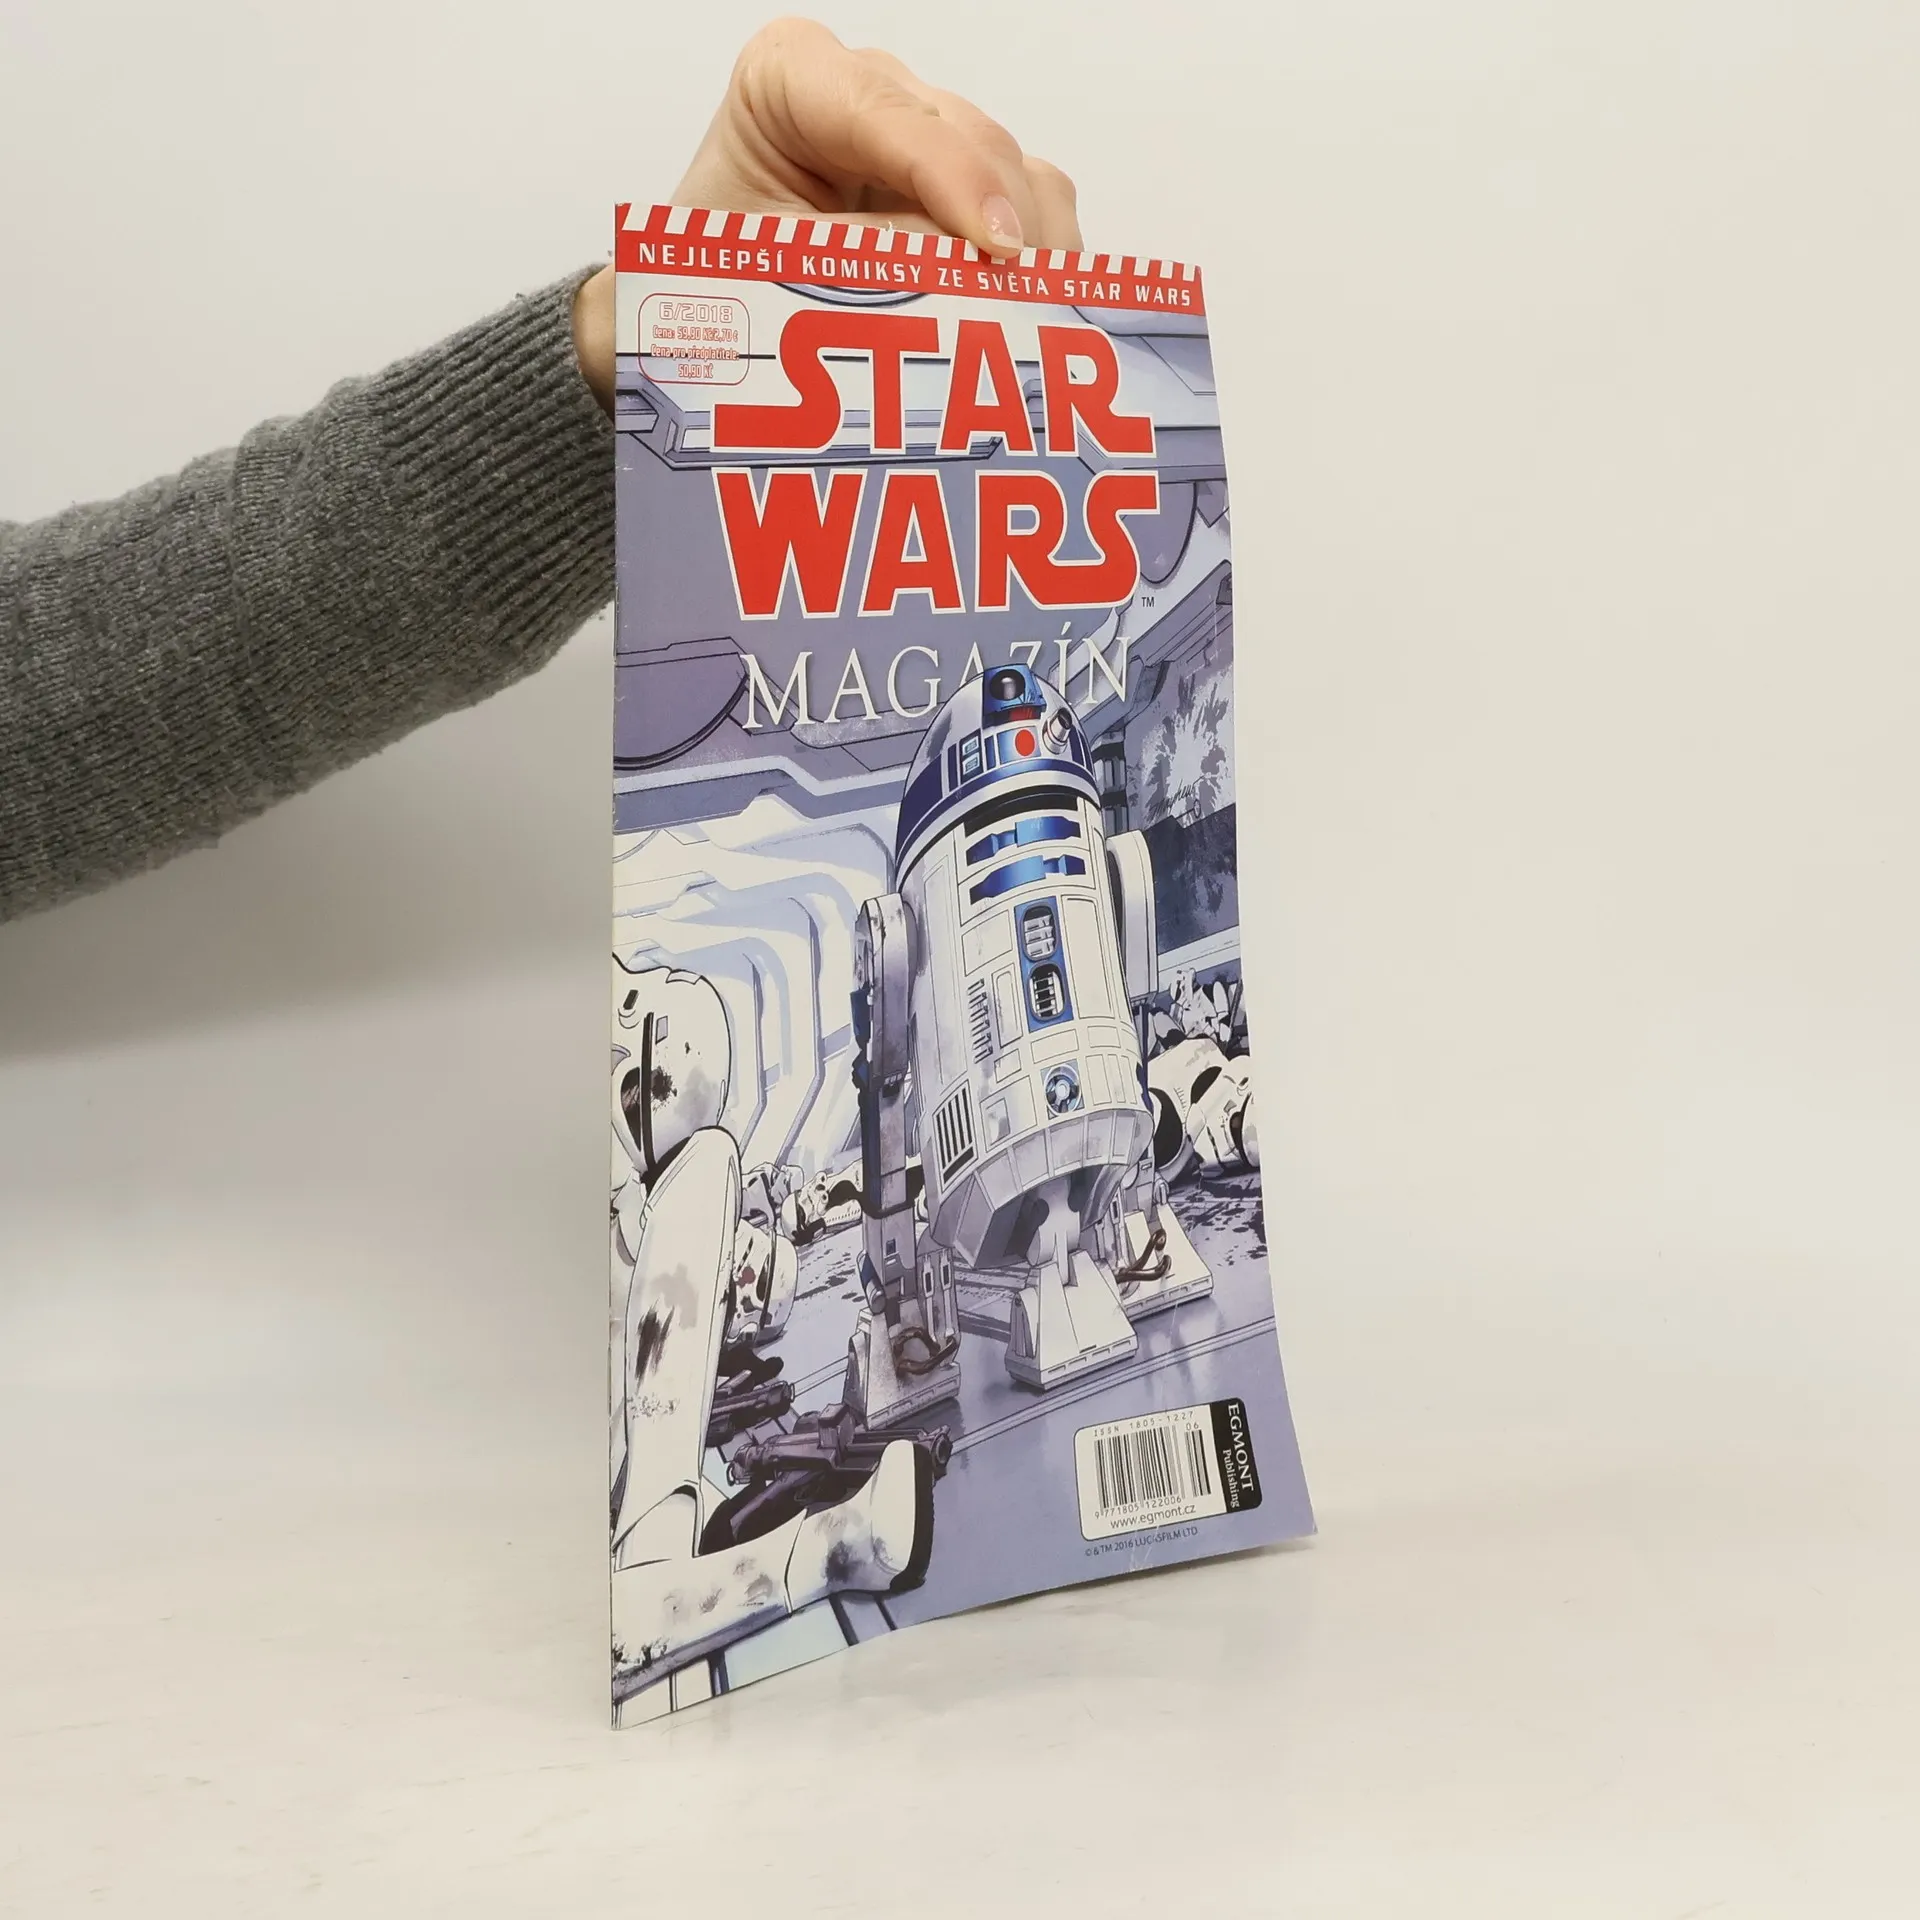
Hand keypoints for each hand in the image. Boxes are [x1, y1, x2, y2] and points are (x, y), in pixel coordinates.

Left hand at [573, 17, 1080, 409]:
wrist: (704, 322)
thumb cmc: (713, 290)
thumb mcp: (768, 277)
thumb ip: (858, 267)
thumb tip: (962, 284)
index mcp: (790, 79)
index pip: (884, 110)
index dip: (951, 177)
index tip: (995, 249)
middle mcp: (869, 89)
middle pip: (970, 139)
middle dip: (1002, 229)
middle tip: (1018, 321)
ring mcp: (926, 131)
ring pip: (1016, 170)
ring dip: (1036, 251)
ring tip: (1033, 329)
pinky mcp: (966, 180)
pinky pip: (1035, 202)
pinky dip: (1044, 262)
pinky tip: (1035, 318)